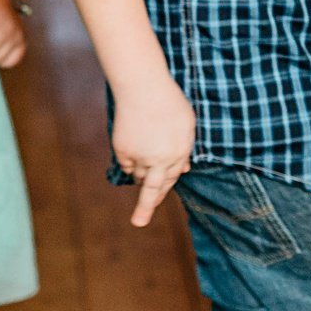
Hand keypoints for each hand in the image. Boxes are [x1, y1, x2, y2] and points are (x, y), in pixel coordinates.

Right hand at [113, 76, 195, 227]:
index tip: (157, 203)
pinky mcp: (123, 150)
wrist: (142, 87)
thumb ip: (185, 149)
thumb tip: (183, 169)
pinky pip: (126, 165)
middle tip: (138, 222)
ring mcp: (140, 156)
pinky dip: (129, 163)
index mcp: (179, 154)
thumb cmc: (168, 102)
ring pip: (138, 176)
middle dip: (146, 208)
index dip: (164, 190)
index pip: (171, 179)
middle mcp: (160, 160)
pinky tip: (133, 148)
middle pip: (152, 190)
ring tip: (142, 159)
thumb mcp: (186, 124)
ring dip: (141, 176)